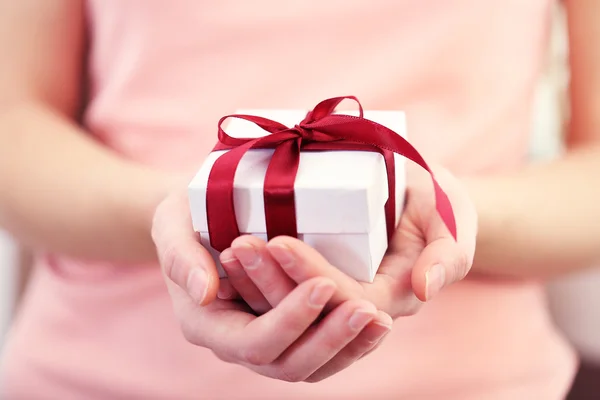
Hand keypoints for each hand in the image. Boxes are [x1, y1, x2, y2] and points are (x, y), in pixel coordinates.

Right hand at [151, 192, 392, 381]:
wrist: (198, 220)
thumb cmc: (185, 215)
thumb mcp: (171, 223)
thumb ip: (179, 256)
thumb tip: (204, 291)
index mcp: (207, 323)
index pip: (253, 342)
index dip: (290, 319)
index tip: (324, 285)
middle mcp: (237, 341)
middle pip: (288, 364)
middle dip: (330, 339)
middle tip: (368, 311)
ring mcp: (264, 339)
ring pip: (309, 366)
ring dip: (348, 347)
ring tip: (381, 320)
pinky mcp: (287, 329)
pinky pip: (319, 351)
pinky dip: (350, 341)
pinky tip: (377, 320)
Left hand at [219, 164, 476, 318]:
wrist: (421, 195)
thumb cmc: (438, 204)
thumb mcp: (453, 218)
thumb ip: (448, 255)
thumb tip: (426, 289)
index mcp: (389, 297)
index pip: (343, 297)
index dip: (310, 274)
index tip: (279, 242)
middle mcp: (355, 305)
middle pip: (308, 307)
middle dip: (272, 280)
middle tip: (239, 246)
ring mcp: (332, 294)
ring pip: (289, 304)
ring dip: (257, 281)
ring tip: (230, 248)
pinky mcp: (315, 279)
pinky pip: (282, 289)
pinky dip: (258, 274)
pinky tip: (230, 253)